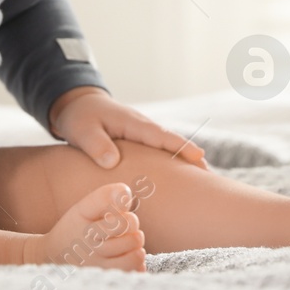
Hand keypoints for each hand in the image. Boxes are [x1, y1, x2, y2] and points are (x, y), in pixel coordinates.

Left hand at [48, 86, 208, 169]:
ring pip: (168, 149)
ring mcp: (143, 135)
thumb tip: (111, 162)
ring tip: (204, 184)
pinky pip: (160, 153)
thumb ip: (96, 145)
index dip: (180, 147)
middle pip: (172, 144)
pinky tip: (179, 181)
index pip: (160, 136)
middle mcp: (143, 128)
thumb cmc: (79, 117)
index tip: (198, 157)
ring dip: (184, 163)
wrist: (78, 105)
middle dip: (192, 158)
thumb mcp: (82, 130)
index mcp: (132, 123)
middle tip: (212, 178)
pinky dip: (172, 164)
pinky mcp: (140, 143)